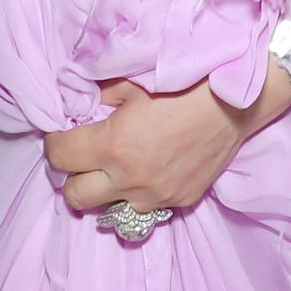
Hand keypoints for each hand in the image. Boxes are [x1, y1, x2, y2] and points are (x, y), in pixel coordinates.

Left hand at [46, 69, 290, 215]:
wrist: (235, 101)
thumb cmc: (184, 83)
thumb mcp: (133, 80)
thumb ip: (99, 98)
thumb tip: (78, 108)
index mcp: (114, 145)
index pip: (59, 158)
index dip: (55, 144)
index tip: (63, 134)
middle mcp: (130, 179)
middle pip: (75, 197)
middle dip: (72, 175)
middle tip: (83, 156)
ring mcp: (156, 196)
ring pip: (108, 209)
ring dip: (106, 189)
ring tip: (117, 167)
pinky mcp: (180, 201)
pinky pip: (145, 207)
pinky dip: (138, 192)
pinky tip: (149, 169)